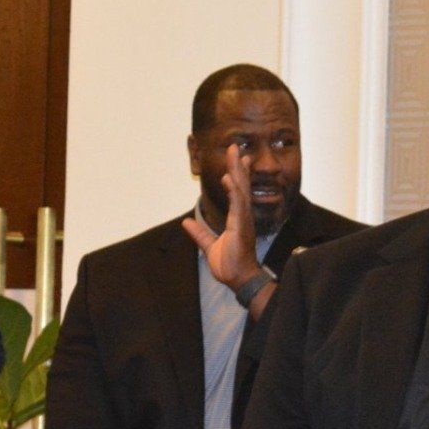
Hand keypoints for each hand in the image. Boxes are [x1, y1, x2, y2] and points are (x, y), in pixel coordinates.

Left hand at [182, 146, 270, 307]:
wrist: (239, 279)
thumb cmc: (231, 265)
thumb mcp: (209, 246)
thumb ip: (199, 234)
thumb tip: (185, 222)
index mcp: (237, 219)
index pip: (237, 192)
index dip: (237, 174)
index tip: (237, 158)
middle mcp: (243, 216)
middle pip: (241, 186)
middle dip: (238, 166)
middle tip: (236, 148)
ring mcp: (243, 220)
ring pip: (241, 190)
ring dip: (237, 172)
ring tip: (236, 155)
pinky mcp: (241, 227)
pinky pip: (238, 205)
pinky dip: (233, 191)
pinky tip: (229, 178)